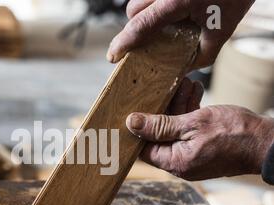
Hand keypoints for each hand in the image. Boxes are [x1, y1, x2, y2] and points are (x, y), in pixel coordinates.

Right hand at [107, 0, 254, 68]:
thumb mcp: (222, 31)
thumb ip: (202, 54)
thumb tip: (183, 67)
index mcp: (177, 1)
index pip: (140, 25)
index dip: (122, 43)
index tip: (113, 56)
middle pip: (133, 9)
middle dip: (135, 26)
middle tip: (149, 39)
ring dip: (143, 13)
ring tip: (162, 23)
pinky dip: (152, 4)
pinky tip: (171, 11)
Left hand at [126, 78, 273, 180]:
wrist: (268, 142)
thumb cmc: (235, 134)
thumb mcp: (192, 124)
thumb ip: (160, 125)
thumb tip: (132, 123)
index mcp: (174, 162)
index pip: (142, 148)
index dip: (137, 129)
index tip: (135, 108)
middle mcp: (180, 163)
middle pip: (159, 136)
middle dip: (162, 110)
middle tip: (165, 89)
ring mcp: (192, 156)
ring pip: (175, 129)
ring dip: (178, 107)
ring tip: (185, 85)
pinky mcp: (202, 148)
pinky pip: (189, 130)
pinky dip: (190, 112)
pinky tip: (194, 92)